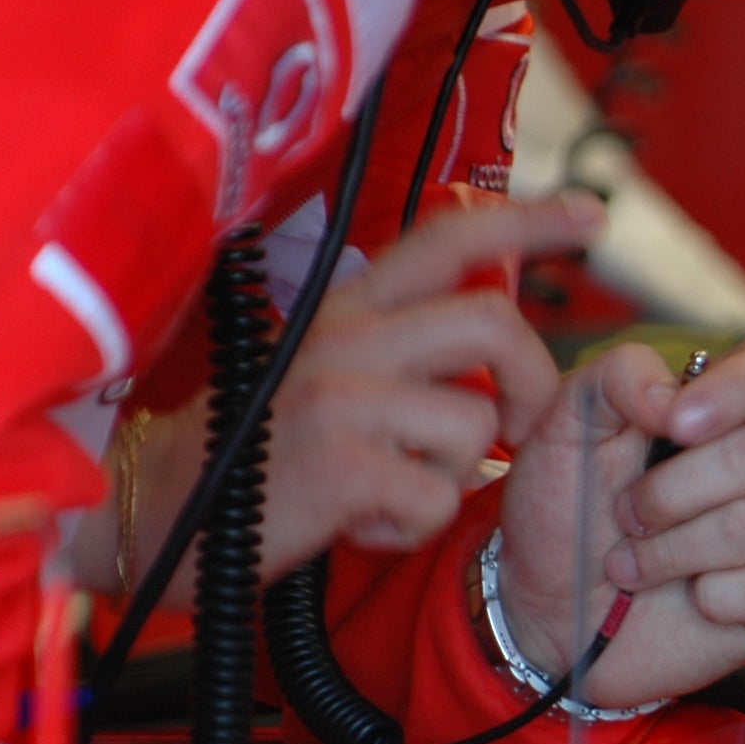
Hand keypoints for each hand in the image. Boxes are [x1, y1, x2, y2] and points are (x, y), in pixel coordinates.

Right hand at [256, 195, 604, 576]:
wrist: (155, 515)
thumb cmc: (257, 453)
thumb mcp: (326, 373)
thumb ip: (402, 344)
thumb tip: (495, 323)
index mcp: (347, 308)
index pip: (446, 239)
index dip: (526, 220)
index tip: (589, 214)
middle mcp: (344, 336)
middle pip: (493, 323)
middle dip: (532, 384)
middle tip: (514, 430)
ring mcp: (338, 397)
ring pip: (474, 425)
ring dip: (453, 477)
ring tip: (395, 490)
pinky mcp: (337, 464)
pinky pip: (437, 497)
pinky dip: (414, 529)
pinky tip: (364, 526)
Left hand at [492, 333, 744, 708]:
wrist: (547, 610)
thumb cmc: (563, 515)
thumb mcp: (563, 427)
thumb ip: (615, 377)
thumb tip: (675, 396)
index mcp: (721, 412)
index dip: (740, 387)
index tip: (675, 424)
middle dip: (670, 493)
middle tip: (624, 516)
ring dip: (674, 551)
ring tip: (633, 565)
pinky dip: (715, 599)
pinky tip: (688, 600)